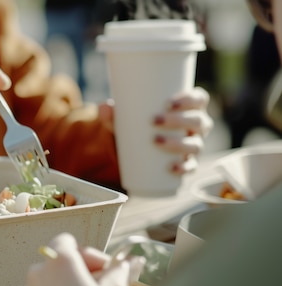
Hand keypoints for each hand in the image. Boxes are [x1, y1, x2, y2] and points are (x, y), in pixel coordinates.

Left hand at [98, 87, 213, 174]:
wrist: (133, 153)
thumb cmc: (136, 127)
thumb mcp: (124, 119)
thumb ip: (112, 114)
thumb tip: (103, 108)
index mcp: (188, 109)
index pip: (199, 99)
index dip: (190, 99)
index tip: (168, 102)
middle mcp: (196, 128)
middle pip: (199, 121)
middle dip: (179, 120)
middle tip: (154, 120)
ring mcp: (193, 147)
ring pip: (195, 145)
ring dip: (178, 143)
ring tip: (155, 141)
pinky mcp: (186, 165)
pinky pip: (190, 168)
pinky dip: (182, 168)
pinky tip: (171, 168)